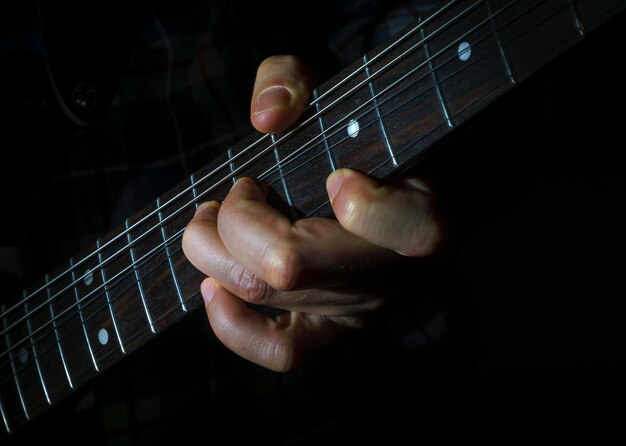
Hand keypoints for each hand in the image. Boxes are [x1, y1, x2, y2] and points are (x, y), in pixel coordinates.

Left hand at [183, 55, 445, 370]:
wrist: (432, 197)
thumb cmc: (386, 142)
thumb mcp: (353, 92)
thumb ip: (296, 79)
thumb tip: (265, 118)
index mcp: (425, 219)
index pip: (386, 225)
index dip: (354, 199)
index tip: (335, 174)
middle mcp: (394, 274)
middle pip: (290, 265)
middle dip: (238, 219)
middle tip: (240, 189)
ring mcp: (363, 309)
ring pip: (269, 296)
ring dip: (217, 253)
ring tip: (209, 222)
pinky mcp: (338, 329)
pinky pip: (282, 351)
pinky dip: (233, 326)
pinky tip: (212, 288)